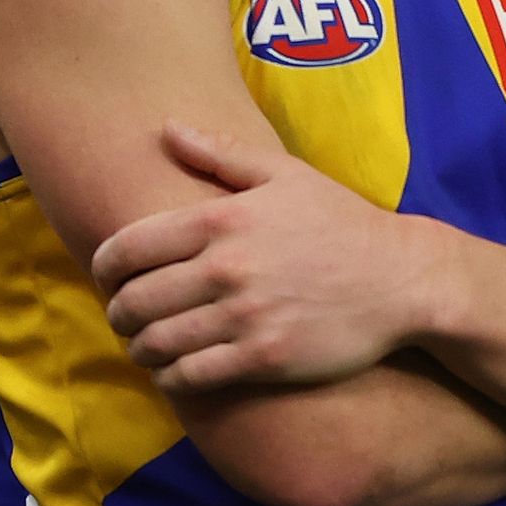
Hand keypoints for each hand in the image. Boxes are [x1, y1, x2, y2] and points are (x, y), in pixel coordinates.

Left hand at [90, 122, 443, 390]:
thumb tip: (167, 128)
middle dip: (117, 313)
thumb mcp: (285, 174)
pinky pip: (191, 376)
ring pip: (157, 342)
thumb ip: (220, 153)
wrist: (401, 279)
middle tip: (123, 317)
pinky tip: (174, 371)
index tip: (107, 277)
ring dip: (140, 348)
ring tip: (144, 346)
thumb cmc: (341, 223)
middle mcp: (226, 267)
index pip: (128, 247)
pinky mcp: (264, 358)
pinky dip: (171, 377)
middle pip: (134, 300)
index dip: (103, 268)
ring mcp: (244, 315)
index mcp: (221, 218)